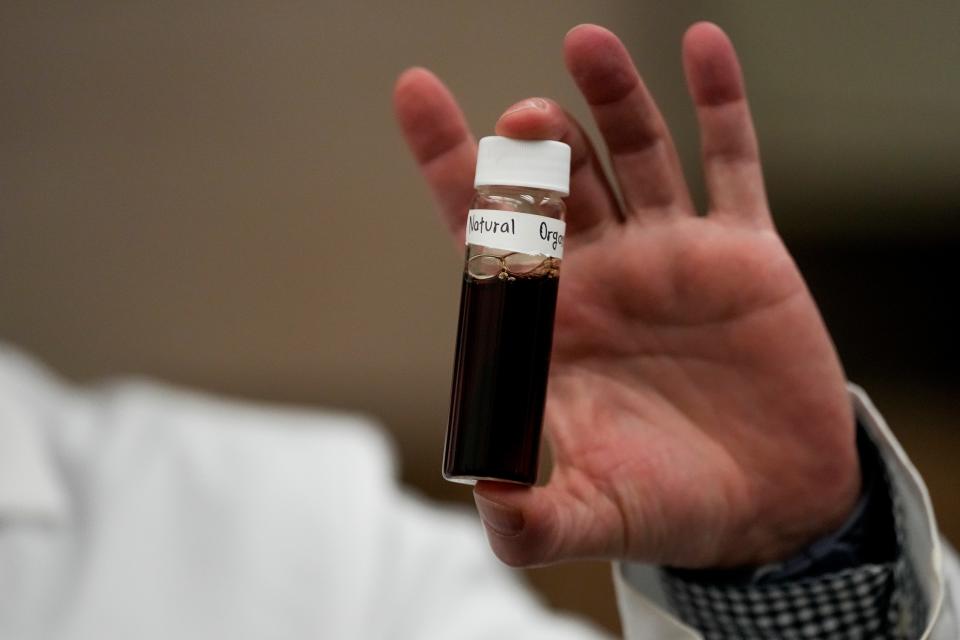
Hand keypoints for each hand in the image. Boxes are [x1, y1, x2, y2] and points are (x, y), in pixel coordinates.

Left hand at [393, 23, 858, 568]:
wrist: (768, 510)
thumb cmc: (666, 508)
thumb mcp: (593, 516)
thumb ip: (533, 516)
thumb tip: (486, 494)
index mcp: (549, 320)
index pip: (483, 227)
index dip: (447, 161)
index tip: (416, 91)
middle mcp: (602, 273)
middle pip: (556, 181)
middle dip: (537, 147)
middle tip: (525, 124)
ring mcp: (671, 254)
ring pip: (634, 153)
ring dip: (611, 98)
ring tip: (586, 46)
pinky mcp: (744, 253)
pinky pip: (730, 162)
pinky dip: (719, 103)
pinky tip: (702, 44)